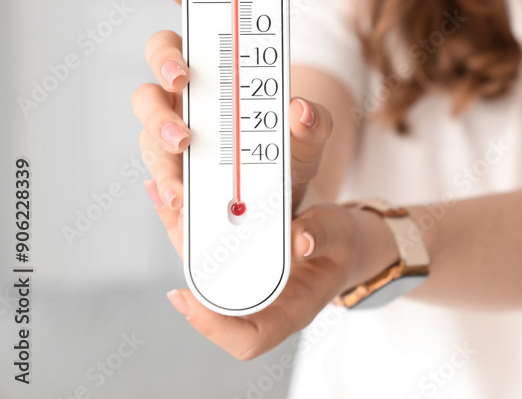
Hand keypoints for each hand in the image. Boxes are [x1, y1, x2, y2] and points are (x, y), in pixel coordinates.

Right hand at [131, 0, 334, 255]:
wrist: (279, 209)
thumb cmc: (290, 158)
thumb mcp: (311, 139)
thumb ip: (313, 124)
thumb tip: (302, 110)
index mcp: (223, 69)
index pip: (197, 22)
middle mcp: (191, 91)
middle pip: (161, 57)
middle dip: (165, 61)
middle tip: (182, 78)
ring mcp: (173, 128)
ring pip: (148, 114)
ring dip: (159, 125)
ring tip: (183, 145)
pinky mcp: (167, 172)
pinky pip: (154, 172)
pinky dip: (163, 180)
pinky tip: (177, 194)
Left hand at [164, 203, 358, 359]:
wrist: (340, 240)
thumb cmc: (341, 246)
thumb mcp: (341, 237)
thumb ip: (322, 237)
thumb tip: (301, 240)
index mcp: (291, 310)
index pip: (248, 337)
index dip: (214, 326)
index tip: (189, 299)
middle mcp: (261, 302)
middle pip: (212, 300)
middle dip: (186, 264)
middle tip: (176, 222)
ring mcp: (245, 281)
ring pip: (202, 271)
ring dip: (182, 236)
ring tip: (168, 200)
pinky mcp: (236, 260)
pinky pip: (207, 248)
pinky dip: (191, 223)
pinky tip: (176, 196)